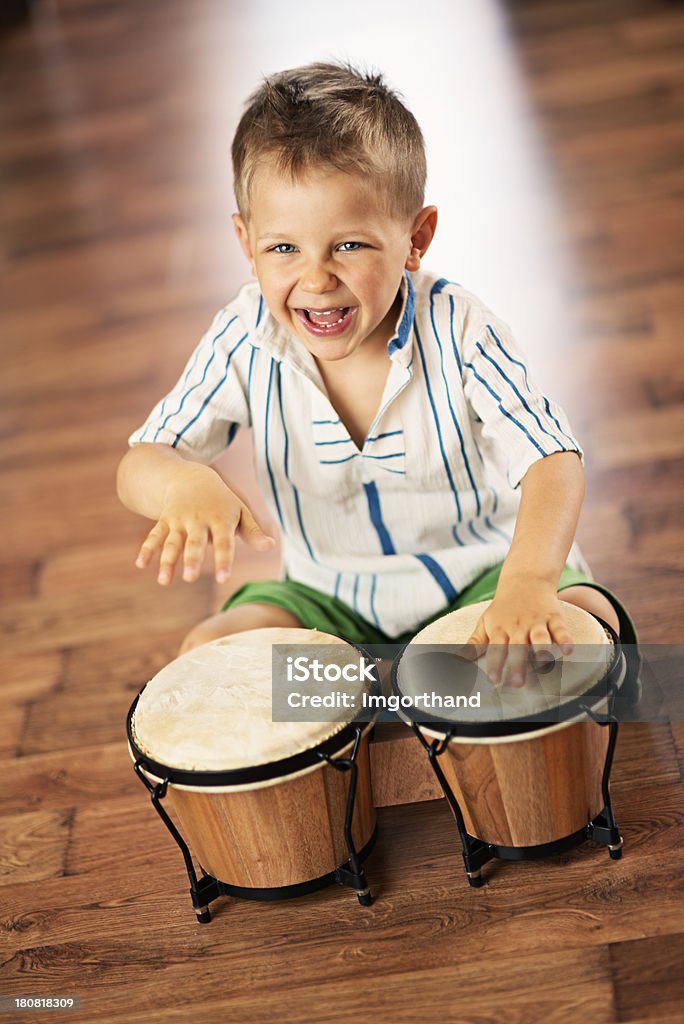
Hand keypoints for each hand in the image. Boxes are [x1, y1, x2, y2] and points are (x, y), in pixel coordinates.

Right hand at [134, 463, 274, 584]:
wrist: (191, 476)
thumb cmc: (221, 501)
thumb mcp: (240, 511)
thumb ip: (253, 531)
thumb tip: (271, 546)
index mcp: (220, 520)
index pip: (224, 543)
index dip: (224, 560)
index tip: (224, 579)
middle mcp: (198, 520)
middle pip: (195, 542)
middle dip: (191, 560)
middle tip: (190, 578)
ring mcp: (179, 520)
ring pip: (172, 541)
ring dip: (167, 560)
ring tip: (164, 581)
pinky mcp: (164, 520)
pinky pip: (154, 535)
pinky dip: (147, 549)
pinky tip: (141, 565)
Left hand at [465, 577, 572, 687]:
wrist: (525, 580)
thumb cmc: (503, 608)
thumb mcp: (486, 623)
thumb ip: (474, 644)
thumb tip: (456, 661)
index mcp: (500, 630)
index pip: (496, 649)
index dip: (495, 664)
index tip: (494, 680)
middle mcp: (519, 627)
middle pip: (518, 647)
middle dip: (518, 664)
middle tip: (517, 683)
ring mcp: (537, 621)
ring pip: (540, 637)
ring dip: (541, 651)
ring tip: (543, 665)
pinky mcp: (554, 616)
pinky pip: (560, 628)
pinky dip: (565, 638)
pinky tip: (568, 650)